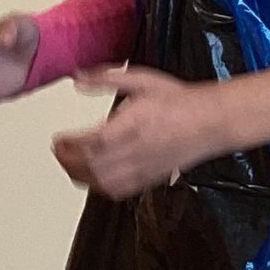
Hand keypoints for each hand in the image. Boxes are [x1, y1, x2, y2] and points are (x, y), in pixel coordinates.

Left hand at [50, 65, 231, 198]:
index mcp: (134, 124)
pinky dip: (98, 187)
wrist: (211, 121)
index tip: (58, 137)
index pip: (94, 141)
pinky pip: (118, 191)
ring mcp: (143, 168)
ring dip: (79, 175)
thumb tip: (78, 77)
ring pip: (102, 182)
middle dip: (67, 160)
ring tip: (68, 163)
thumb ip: (106, 78)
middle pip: (93, 165)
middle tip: (58, 149)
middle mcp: (137, 150)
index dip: (70, 143)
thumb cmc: (180, 102)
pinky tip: (91, 177)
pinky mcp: (149, 179)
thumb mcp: (142, 79)